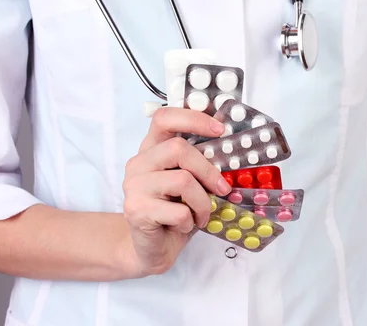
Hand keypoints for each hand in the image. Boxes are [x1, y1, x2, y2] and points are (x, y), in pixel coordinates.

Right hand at [122, 107, 231, 275]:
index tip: (220, 129)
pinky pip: (178, 211)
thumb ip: (200, 166)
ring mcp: (134, 186)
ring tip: (203, 214)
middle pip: (178, 148)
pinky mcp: (136, 210)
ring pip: (182, 180)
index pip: (164, 118)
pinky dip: (191, 221)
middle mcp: (138, 163)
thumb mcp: (191, 184)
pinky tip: (185, 226)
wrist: (151, 249)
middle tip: (222, 189)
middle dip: (208, 170)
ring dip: (203, 202)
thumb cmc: (174, 213)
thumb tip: (232, 154)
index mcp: (151, 149)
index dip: (193, 118)